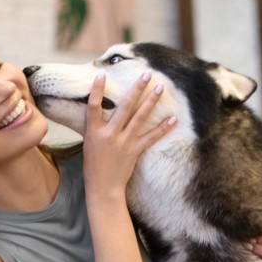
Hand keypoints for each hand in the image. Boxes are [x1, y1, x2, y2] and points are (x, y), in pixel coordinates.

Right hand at [83, 71, 175, 197]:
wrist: (103, 187)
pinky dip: (162, 128)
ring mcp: (123, 143)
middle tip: (147, 73)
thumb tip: (101, 109)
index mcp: (94, 132)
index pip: (93, 106)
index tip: (102, 74)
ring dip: (151, 101)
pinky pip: (151, 137)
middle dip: (137, 88)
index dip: (96, 90)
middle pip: (125, 107)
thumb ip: (96, 126)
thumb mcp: (89, 143)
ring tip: (160, 87)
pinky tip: (173, 118)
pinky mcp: (134, 151)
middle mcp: (109, 135)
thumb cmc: (93, 166)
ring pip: (140, 118)